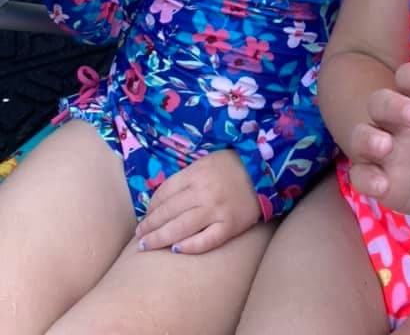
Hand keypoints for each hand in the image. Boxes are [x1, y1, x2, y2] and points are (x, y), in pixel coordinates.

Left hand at [135, 150, 261, 254]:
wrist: (266, 171)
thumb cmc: (232, 166)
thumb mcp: (206, 162)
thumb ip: (186, 177)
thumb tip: (161, 198)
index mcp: (196, 174)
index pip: (164, 193)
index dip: (151, 207)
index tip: (146, 216)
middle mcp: (203, 192)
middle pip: (168, 212)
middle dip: (149, 225)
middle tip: (139, 235)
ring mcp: (217, 210)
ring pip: (180, 228)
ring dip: (159, 238)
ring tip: (146, 246)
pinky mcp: (230, 226)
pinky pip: (206, 240)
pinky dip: (189, 247)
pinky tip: (176, 250)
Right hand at [348, 62, 409, 213]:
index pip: (408, 77)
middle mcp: (391, 120)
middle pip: (380, 101)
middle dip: (395, 106)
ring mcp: (379, 148)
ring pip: (361, 134)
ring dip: (369, 138)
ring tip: (386, 146)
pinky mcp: (373, 177)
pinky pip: (359, 174)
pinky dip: (366, 178)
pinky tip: (382, 185)